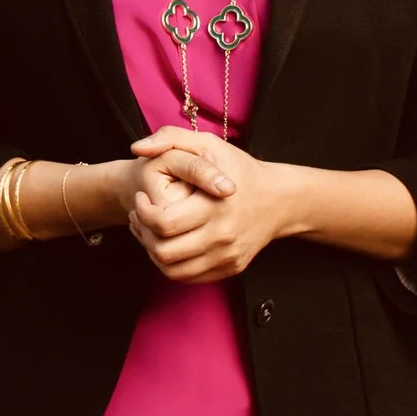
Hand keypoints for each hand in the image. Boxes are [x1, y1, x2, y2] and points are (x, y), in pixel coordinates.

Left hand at [123, 129, 289, 282]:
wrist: (279, 199)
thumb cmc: (237, 169)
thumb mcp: (207, 143)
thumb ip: (169, 138)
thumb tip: (137, 148)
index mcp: (214, 205)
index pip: (163, 223)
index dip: (143, 213)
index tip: (141, 198)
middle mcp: (223, 236)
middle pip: (164, 251)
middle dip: (142, 234)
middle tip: (140, 216)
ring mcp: (228, 255)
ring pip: (173, 270)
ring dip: (152, 252)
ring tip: (149, 231)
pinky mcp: (231, 268)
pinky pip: (189, 277)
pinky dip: (170, 265)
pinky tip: (168, 242)